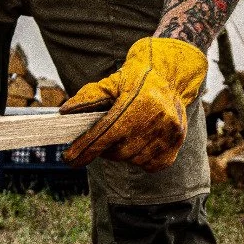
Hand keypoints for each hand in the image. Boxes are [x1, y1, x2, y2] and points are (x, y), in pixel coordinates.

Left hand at [61, 37, 207, 171]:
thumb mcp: (110, 83)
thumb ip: (88, 97)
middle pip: (119, 151)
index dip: (86, 148)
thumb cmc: (134, 80)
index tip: (69, 160)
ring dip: (123, 154)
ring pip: (134, 160)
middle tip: (102, 141)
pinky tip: (139, 145)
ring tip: (124, 138)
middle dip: (105, 150)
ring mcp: (170, 131)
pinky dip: (141, 160)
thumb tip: (65, 112)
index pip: (106, 133)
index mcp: (138, 100)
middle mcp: (157, 116)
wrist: (169, 77)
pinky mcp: (177, 142)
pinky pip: (152, 165)